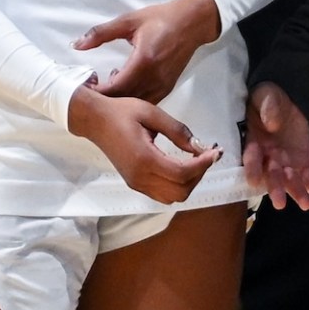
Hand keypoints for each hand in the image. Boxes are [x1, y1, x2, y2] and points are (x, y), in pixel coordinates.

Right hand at [68, 86, 219, 203]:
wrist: (94, 120)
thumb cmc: (121, 112)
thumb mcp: (152, 113)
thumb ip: (178, 131)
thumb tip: (199, 146)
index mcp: (144, 158)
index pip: (182, 173)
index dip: (202, 165)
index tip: (214, 152)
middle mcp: (140, 177)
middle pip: (180, 191)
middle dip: (199, 175)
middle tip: (207, 156)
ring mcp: (137, 183)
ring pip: (173, 197)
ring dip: (189, 183)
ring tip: (196, 162)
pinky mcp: (135, 183)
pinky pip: (163, 194)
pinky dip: (178, 185)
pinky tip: (182, 167)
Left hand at [78, 0, 222, 102]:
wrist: (192, 22)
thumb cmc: (161, 18)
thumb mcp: (128, 21)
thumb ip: (100, 33)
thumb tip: (76, 45)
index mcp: (143, 61)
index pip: (115, 88)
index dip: (97, 92)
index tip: (84, 86)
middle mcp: (154, 78)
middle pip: (124, 100)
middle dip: (105, 98)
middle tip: (90, 88)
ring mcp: (162, 86)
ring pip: (135, 104)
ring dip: (118, 100)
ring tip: (105, 85)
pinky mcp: (167, 88)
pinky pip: (146, 102)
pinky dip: (131, 99)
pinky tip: (123, 85)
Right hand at [244, 83, 308, 209]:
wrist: (285, 104)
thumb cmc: (268, 100)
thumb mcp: (266, 97)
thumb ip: (268, 108)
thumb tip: (272, 122)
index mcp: (255, 143)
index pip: (252, 158)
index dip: (252, 169)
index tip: (254, 181)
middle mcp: (268, 159)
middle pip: (271, 176)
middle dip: (275, 188)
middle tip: (279, 203)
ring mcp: (286, 164)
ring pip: (290, 181)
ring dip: (297, 192)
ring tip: (306, 204)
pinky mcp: (303, 164)